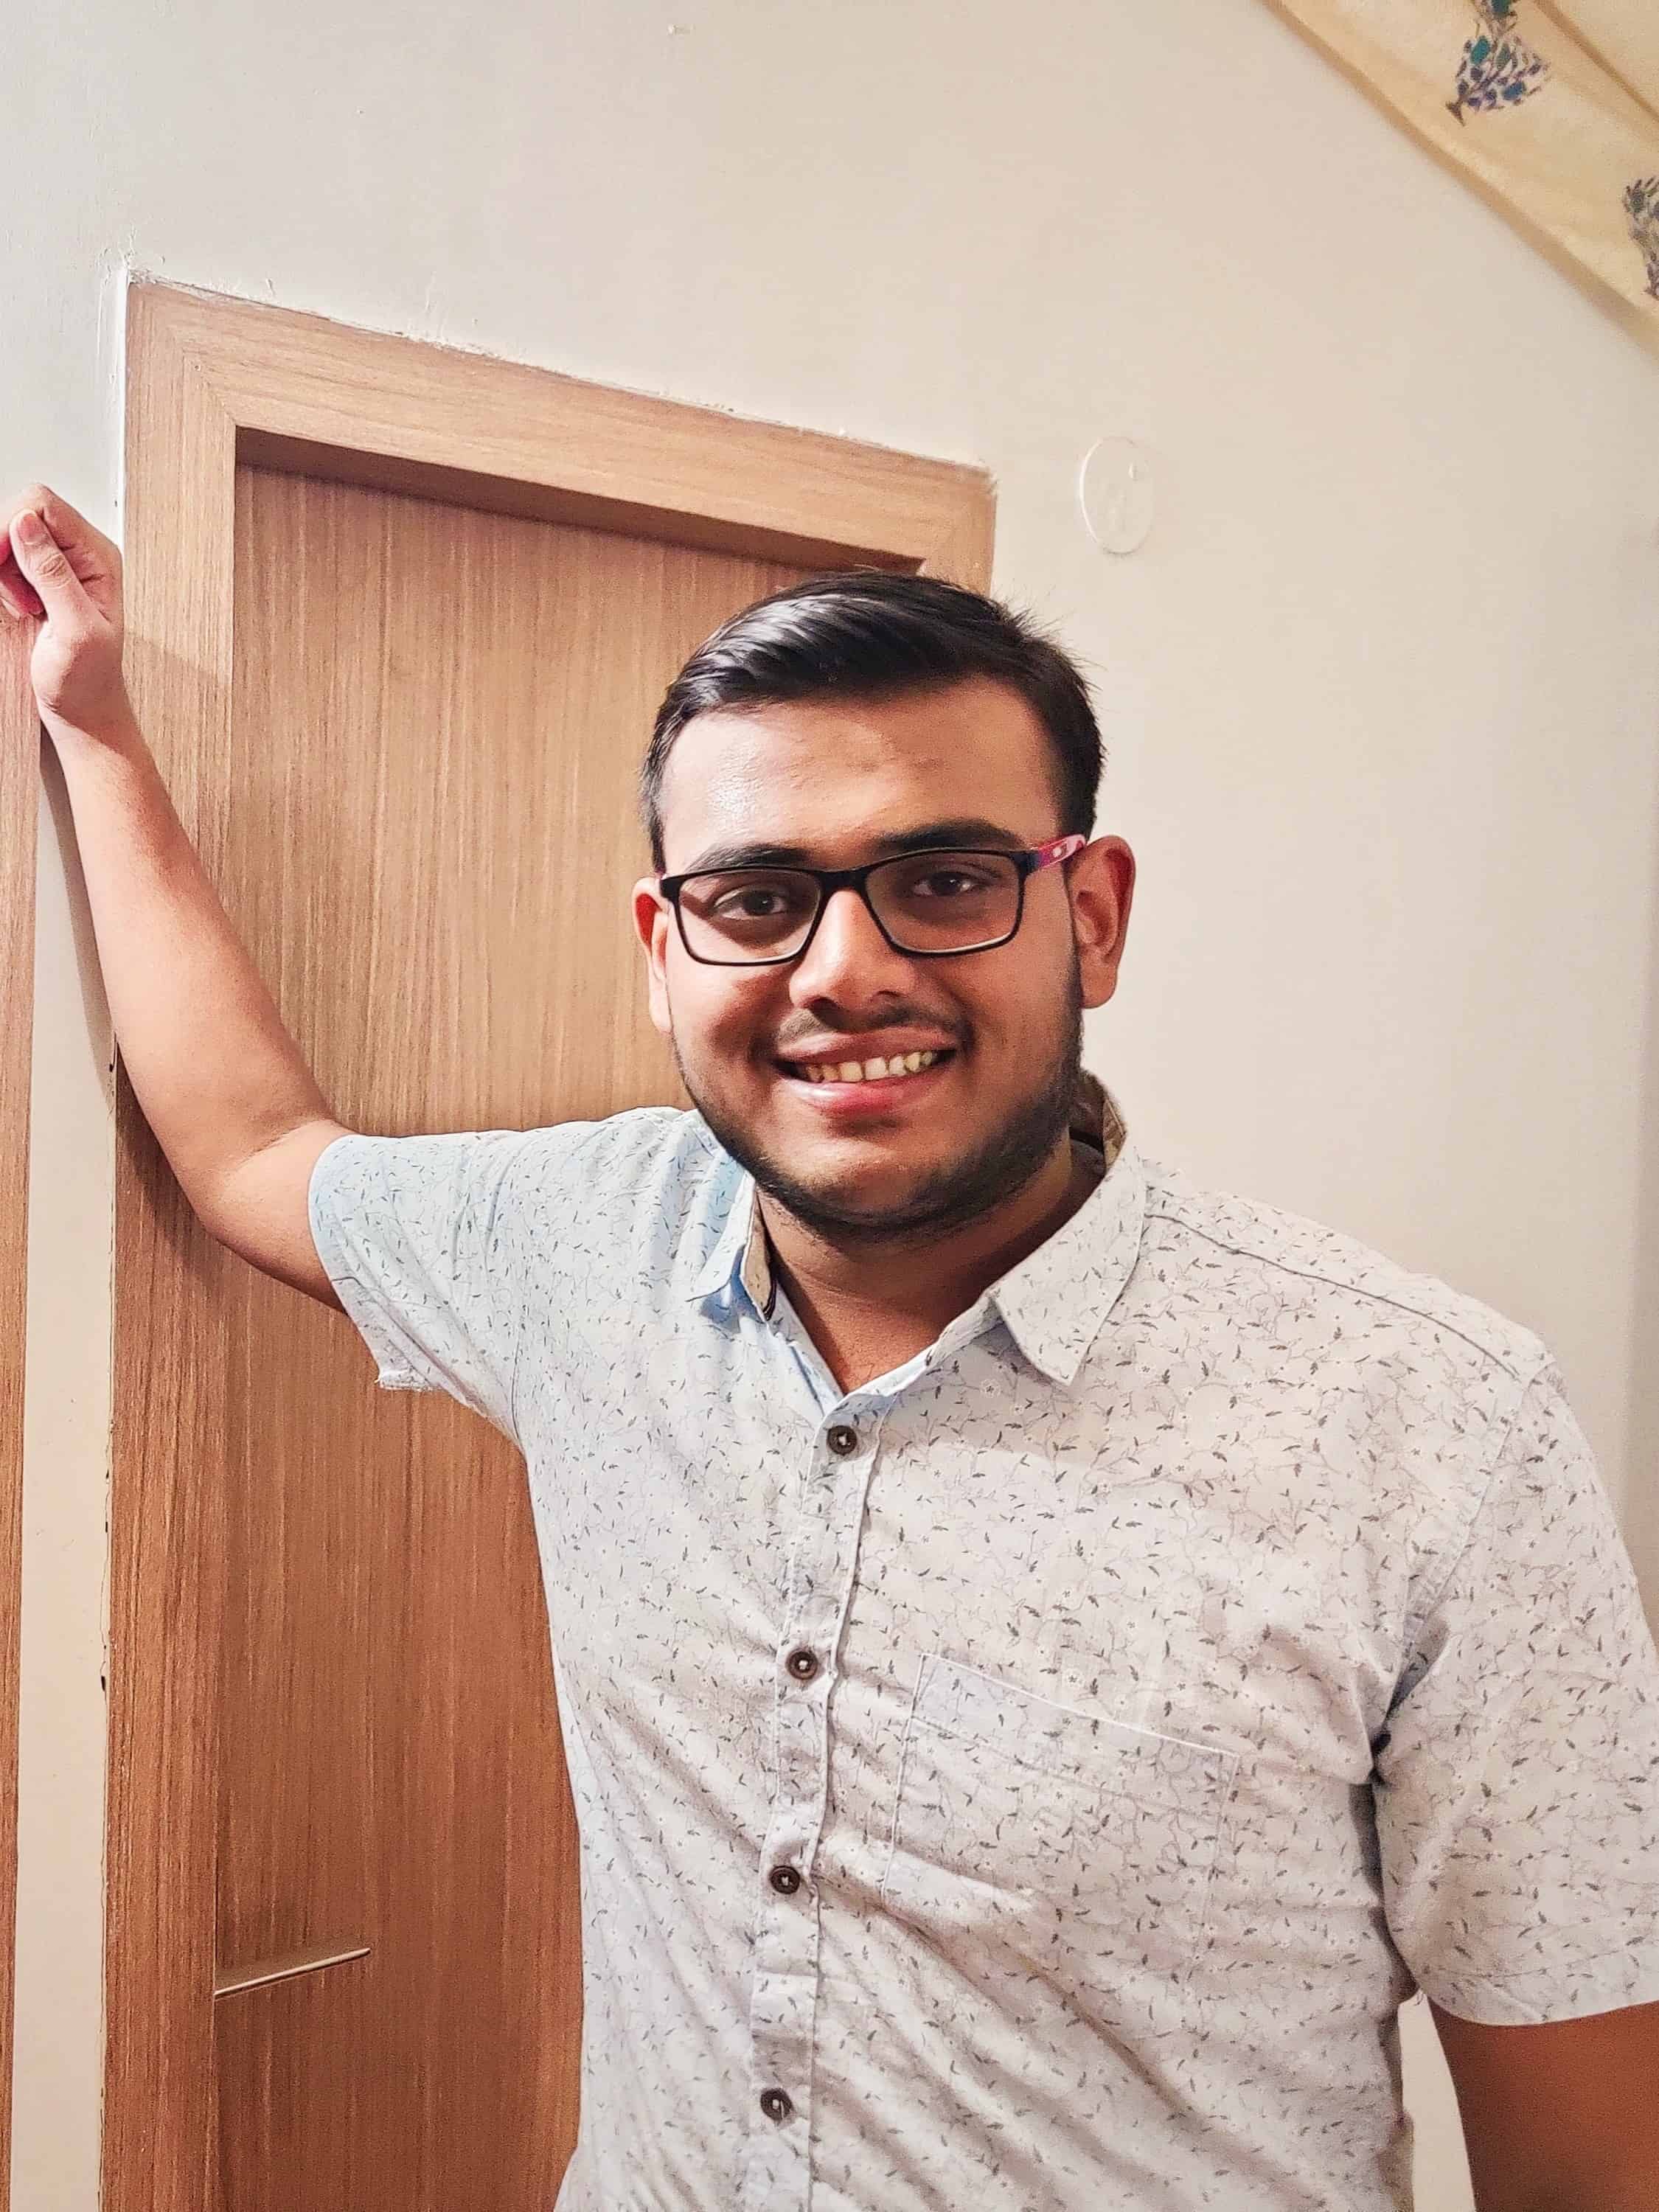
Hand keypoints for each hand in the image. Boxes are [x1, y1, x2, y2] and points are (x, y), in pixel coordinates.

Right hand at [1, 485, 130, 738]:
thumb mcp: (74, 630)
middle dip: (5, 550)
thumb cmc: (87, 679)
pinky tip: (24, 607)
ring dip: (5, 570)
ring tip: (27, 606)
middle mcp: (83, 552)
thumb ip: (53, 574)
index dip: (11, 526)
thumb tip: (26, 523)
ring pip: (11, 537)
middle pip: (23, 515)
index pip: (43, 505)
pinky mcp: (44, 577)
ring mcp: (63, 563)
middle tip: (18, 594)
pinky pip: (8, 560)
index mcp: (99, 556)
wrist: (84, 706)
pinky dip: (5, 580)